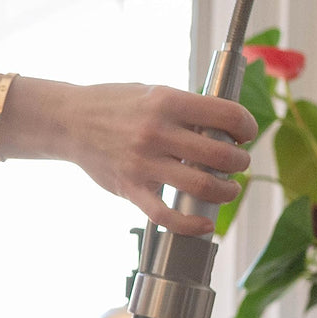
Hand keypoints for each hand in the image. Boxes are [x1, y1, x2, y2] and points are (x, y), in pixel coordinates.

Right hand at [55, 82, 257, 234]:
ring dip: (225, 192)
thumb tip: (224, 129)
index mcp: (167, 103)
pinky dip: (190, 225)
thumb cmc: (113, 105)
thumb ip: (186, 109)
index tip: (246, 134)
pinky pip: (165, 215)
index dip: (247, 127)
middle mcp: (156, 133)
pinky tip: (204, 224)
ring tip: (227, 189)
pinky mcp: (129, 188)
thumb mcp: (153, 92)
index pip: (227, 115)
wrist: (69, 122)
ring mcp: (142, 163)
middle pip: (220, 155)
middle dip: (240, 162)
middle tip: (238, 163)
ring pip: (202, 186)